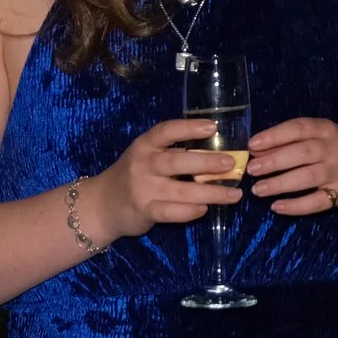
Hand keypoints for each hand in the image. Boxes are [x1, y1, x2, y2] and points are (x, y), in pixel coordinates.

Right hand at [89, 118, 240, 240]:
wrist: (102, 204)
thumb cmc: (132, 176)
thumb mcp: (146, 157)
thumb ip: (172, 154)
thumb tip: (216, 154)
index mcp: (145, 145)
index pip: (167, 131)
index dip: (190, 127)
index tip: (213, 126)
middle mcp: (143, 164)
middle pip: (178, 161)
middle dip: (208, 162)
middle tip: (232, 163)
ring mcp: (143, 188)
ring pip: (182, 190)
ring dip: (211, 192)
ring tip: (234, 194)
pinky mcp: (144, 210)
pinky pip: (172, 211)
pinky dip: (191, 211)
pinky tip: (206, 209)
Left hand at [245, 116, 337, 214]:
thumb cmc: (337, 153)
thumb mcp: (319, 140)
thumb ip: (290, 142)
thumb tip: (256, 149)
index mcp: (325, 129)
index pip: (298, 128)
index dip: (274, 136)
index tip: (252, 145)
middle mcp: (333, 148)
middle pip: (300, 153)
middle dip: (273, 161)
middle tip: (251, 170)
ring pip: (306, 177)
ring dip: (279, 184)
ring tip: (258, 190)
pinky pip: (315, 202)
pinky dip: (295, 206)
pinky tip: (277, 207)